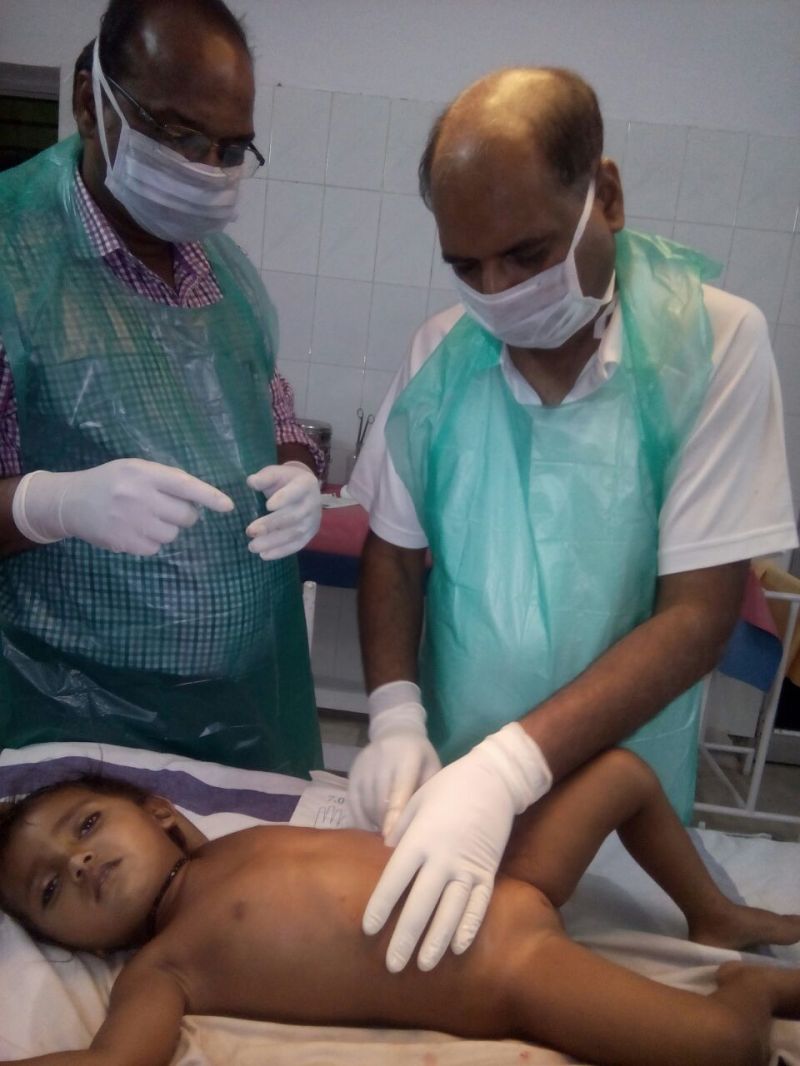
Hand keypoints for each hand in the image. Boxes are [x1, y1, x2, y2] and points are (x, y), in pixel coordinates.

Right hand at [12, 460, 233, 554]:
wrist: (72, 501)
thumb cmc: (111, 481)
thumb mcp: (135, 468)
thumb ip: (165, 479)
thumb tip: (201, 498)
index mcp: (144, 473)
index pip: (185, 485)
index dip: (210, 497)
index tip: (228, 507)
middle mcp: (139, 497)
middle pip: (185, 516)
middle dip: (184, 515)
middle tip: (167, 509)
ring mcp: (131, 522)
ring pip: (172, 534)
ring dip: (167, 529)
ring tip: (146, 518)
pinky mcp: (124, 542)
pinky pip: (155, 548)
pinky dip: (151, 542)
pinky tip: (134, 530)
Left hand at [246, 461, 320, 559]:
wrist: (304, 490)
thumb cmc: (285, 480)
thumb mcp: (276, 473)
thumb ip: (265, 477)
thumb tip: (252, 482)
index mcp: (306, 483)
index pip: (296, 491)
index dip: (284, 498)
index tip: (267, 506)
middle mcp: (313, 503)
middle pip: (293, 516)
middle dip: (271, 525)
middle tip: (250, 531)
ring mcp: (313, 520)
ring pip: (294, 533)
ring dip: (273, 542)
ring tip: (252, 547)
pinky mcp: (310, 534)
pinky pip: (297, 545)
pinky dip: (281, 551)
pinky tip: (264, 555)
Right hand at [347, 681, 440, 835]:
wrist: (395, 731)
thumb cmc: (420, 756)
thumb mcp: (432, 767)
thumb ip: (428, 791)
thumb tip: (423, 825)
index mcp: (407, 758)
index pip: (399, 791)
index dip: (394, 816)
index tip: (391, 839)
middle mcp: (381, 761)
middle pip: (380, 801)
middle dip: (386, 826)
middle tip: (395, 843)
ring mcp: (364, 767)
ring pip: (366, 805)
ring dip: (375, 824)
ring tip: (387, 835)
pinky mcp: (352, 774)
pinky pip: (353, 804)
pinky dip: (362, 820)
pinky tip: (373, 827)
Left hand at [362, 722, 552, 973]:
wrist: (493, 778)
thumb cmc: (448, 787)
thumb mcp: (416, 802)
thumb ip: (401, 832)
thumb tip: (388, 856)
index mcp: (419, 839)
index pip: (395, 880)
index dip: (381, 906)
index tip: (368, 929)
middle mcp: (442, 857)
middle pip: (421, 904)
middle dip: (406, 936)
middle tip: (393, 965)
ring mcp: (468, 865)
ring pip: (451, 911)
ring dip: (437, 940)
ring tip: (424, 965)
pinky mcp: (488, 870)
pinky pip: (479, 903)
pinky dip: (469, 926)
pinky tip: (458, 947)